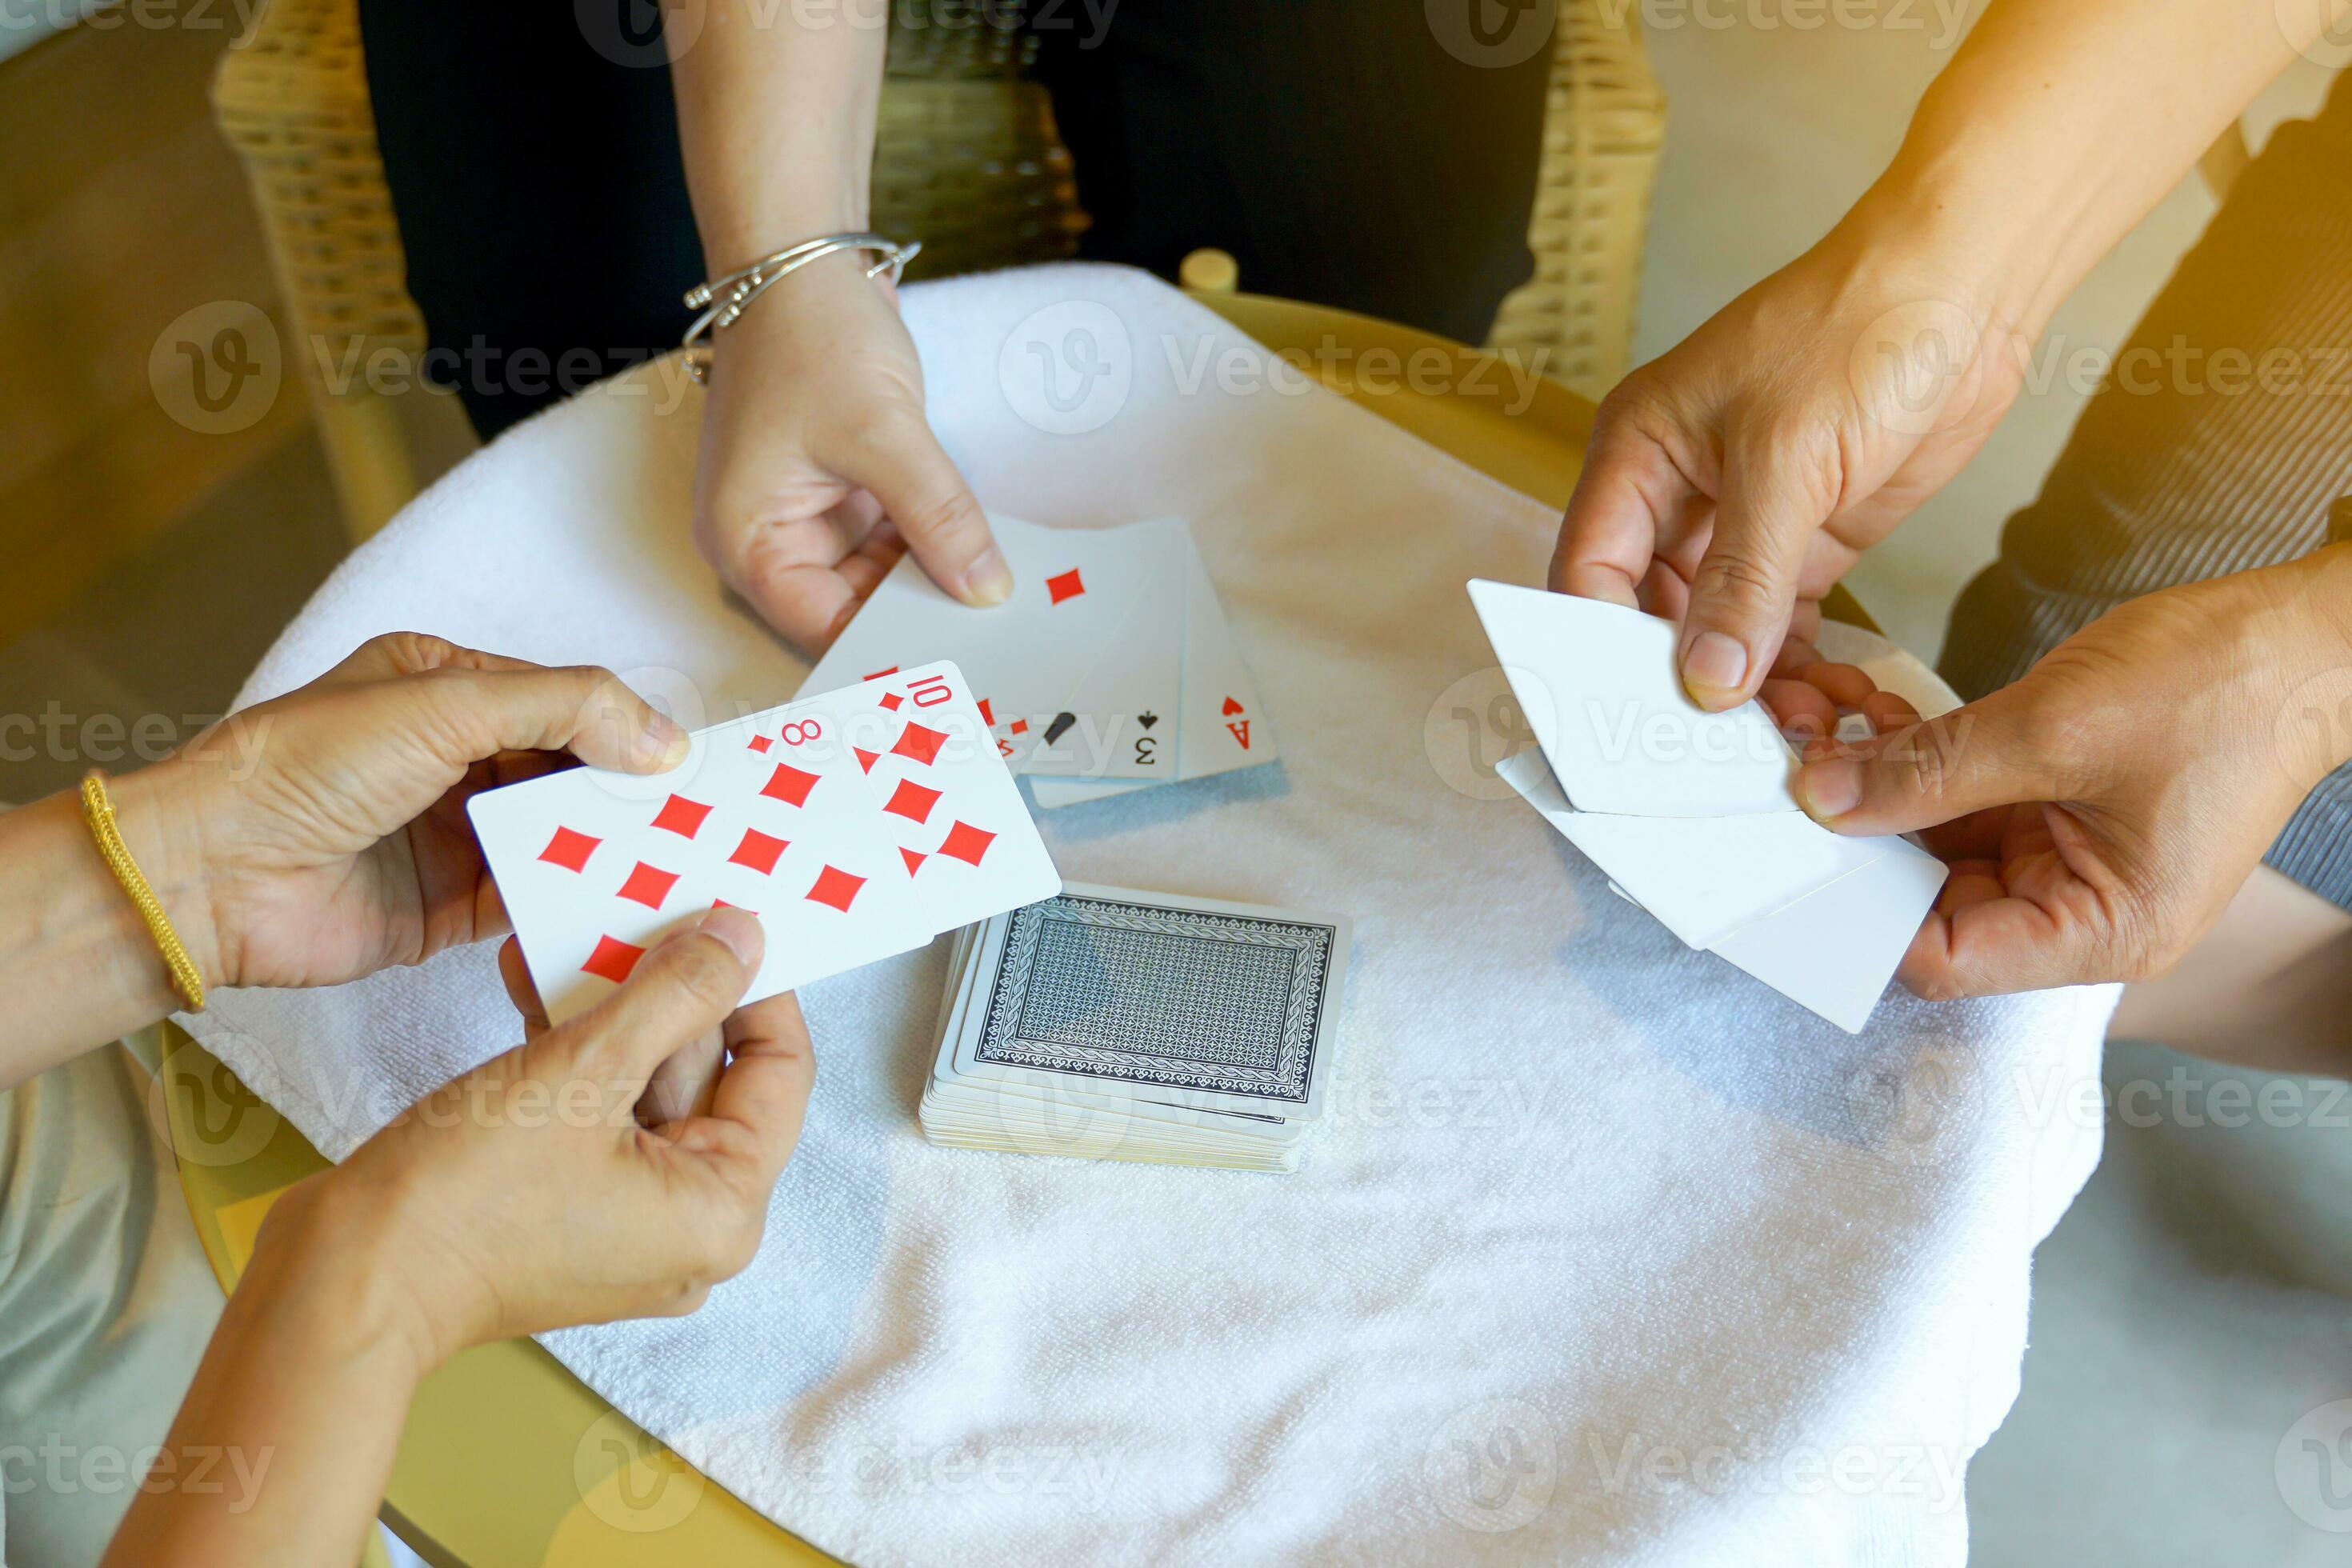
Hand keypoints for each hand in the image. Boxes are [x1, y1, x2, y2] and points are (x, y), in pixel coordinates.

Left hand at [137, 632, 686, 991]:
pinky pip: (532, 901)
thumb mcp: (444, 703)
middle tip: (699, 818)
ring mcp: (452, 833)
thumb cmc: (305, 767)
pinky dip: (575, 903)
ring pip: (557, 837)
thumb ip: (562, 709)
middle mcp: (451, 757)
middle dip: (626, 793)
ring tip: (680, 865)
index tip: (689, 762)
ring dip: (609, 849)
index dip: (625, 728)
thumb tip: (662, 738)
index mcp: (443, 685)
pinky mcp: (448, 906)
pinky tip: (624, 908)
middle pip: (567, 771)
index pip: (561, 701)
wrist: (216, 876)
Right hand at [265, 906, 811, 1369]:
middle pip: (708, 1076)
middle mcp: (691, 1227)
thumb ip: (675, 993)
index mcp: (724, 1209)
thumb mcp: (584, 1068)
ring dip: (608, 1010)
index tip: (721, 916)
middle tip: (637, 907)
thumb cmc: (467, 1193)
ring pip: (644, 1087)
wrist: (345, 1283)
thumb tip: (744, 935)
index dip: (754, 984)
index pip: (779, 1070)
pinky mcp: (571, 1212)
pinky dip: (575, 1054)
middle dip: (665, 989)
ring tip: (572, 930)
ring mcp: (629, 1225)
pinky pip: (598, 1115)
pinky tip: (534, 980)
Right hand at [693, 252, 1010, 651]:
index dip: (889, 645)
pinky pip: (890, 538)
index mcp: (746, 541)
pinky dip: (929, 543)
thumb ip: (938, 519)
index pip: (822, 628)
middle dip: (916, 614)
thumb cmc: (810, 337)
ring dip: (931, 579)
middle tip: (993, 634)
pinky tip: (979, 552)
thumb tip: (987, 591)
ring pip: (878, 577)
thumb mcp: (883, 435)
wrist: (802, 258)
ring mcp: (805, 515)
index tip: (961, 660)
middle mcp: (766, 540)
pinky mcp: (839, 491)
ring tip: (998, 597)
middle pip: (850, 610)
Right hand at [1551, 218, 2023, 711]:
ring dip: (1746, 688)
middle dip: (1681, 682)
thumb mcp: (1786, 460)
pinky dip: (1794, 671)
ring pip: (1717, 632)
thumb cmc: (1857, 327)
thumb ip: (1742, 579)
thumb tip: (1706, 681)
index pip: (1589, 575)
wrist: (1967, 290)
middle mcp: (1676, 493)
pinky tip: (1820, 706)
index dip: (1602, 649)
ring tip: (1790, 735)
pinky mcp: (1807, 540)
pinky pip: (1778, 626)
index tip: (1636, 718)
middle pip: (1647, 617)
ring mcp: (1743, 521)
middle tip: (1717, 748)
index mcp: (1637, 454)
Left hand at [1787, 555, 2351, 996]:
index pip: (1947, 960)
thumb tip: (1825, 799)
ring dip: (1875, 784)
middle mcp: (2079, 908)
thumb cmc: (2222, 689)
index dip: (1863, 911)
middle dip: (1857, 833)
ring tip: (1819, 720)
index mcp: (2102, 930)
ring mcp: (2065, 855)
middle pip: (1929, 900)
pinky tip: (1867, 712)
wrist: (2301, 632)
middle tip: (1792, 764)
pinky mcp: (2054, 803)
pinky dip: (1913, 758)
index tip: (1792, 853)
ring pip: (1933, 841)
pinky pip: (1960, 798)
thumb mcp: (2055, 728)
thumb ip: (1932, 770)